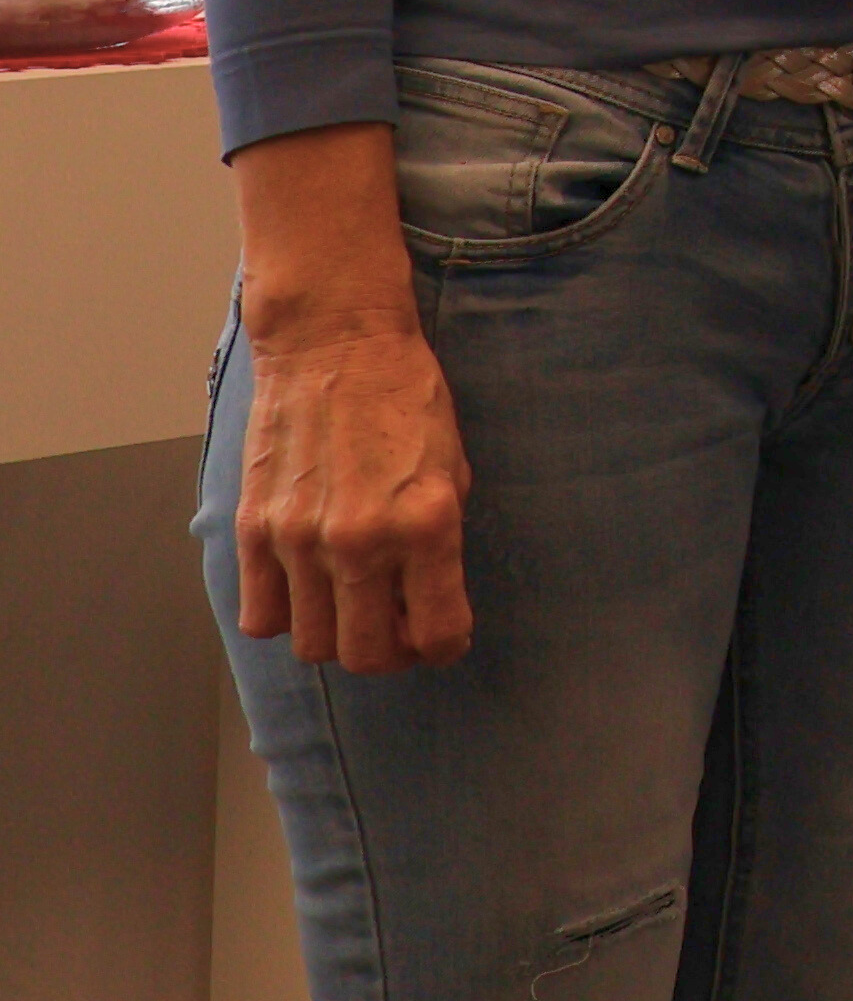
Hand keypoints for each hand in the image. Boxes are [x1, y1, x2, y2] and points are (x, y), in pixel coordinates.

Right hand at [231, 313, 473, 671]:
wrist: (335, 344)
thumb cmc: (406, 398)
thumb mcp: (453, 467)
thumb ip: (440, 542)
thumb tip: (426, 602)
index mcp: (427, 522)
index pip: (437, 633)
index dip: (444, 647)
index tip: (442, 638)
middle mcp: (361, 541)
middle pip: (366, 655)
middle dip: (390, 654)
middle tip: (397, 629)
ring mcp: (300, 539)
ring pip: (311, 645)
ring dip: (337, 639)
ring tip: (352, 609)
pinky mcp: (252, 530)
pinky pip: (260, 616)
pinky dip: (285, 617)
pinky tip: (305, 590)